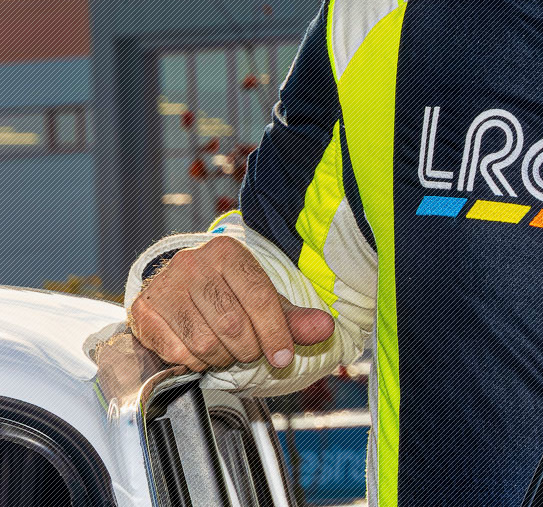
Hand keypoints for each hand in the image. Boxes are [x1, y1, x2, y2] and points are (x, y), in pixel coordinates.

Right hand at [128, 235, 334, 371]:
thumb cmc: (226, 294)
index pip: (260, 298)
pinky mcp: (144, 311)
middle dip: (248, 348)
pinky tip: (202, 353)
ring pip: (204, 341)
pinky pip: (177, 352)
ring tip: (227, 351)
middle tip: (250, 352)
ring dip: (222, 357)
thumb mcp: (264, 299)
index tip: (283, 356)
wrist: (177, 287)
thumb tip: (325, 328)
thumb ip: (294, 317)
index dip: (276, 333)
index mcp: (228, 252)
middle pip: (232, 324)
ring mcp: (165, 286)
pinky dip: (195, 362)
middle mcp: (193, 263)